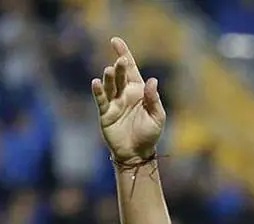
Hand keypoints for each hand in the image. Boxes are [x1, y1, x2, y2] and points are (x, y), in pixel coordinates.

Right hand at [91, 37, 165, 163]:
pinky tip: (96, 82)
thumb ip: (154, 99)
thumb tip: (152, 81)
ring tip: (110, 70)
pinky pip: (101, 100)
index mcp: (138, 91)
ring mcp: (114, 103)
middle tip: (120, 61)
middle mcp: (124, 94)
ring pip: (110, 86)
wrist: (137, 153)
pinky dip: (98, 91)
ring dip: (110, 78)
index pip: (131, 69)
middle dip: (120, 67)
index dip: (124, 54)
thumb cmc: (149, 134)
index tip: (116, 40)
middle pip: (121, 76)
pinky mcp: (105, 113)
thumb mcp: (157, 117)